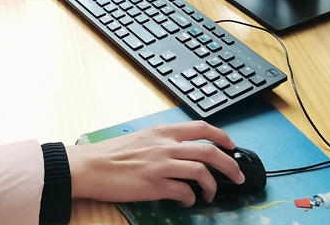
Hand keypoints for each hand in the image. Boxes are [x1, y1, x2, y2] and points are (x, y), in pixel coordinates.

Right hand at [67, 121, 244, 205]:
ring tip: (211, 195)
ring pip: (202, 173)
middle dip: (230, 165)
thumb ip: (163, 141)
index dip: (223, 136)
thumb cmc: (112, 153)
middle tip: (237, 176)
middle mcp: (166, 145)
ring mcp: (162, 165)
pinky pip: (184, 192)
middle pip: (210, 151)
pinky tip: (187, 201)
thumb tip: (183, 151)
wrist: (91, 166)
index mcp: (163, 131)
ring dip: (212, 186)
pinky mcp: (155, 185)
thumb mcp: (142, 138)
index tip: (232, 146)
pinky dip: (191, 199)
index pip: (202, 128)